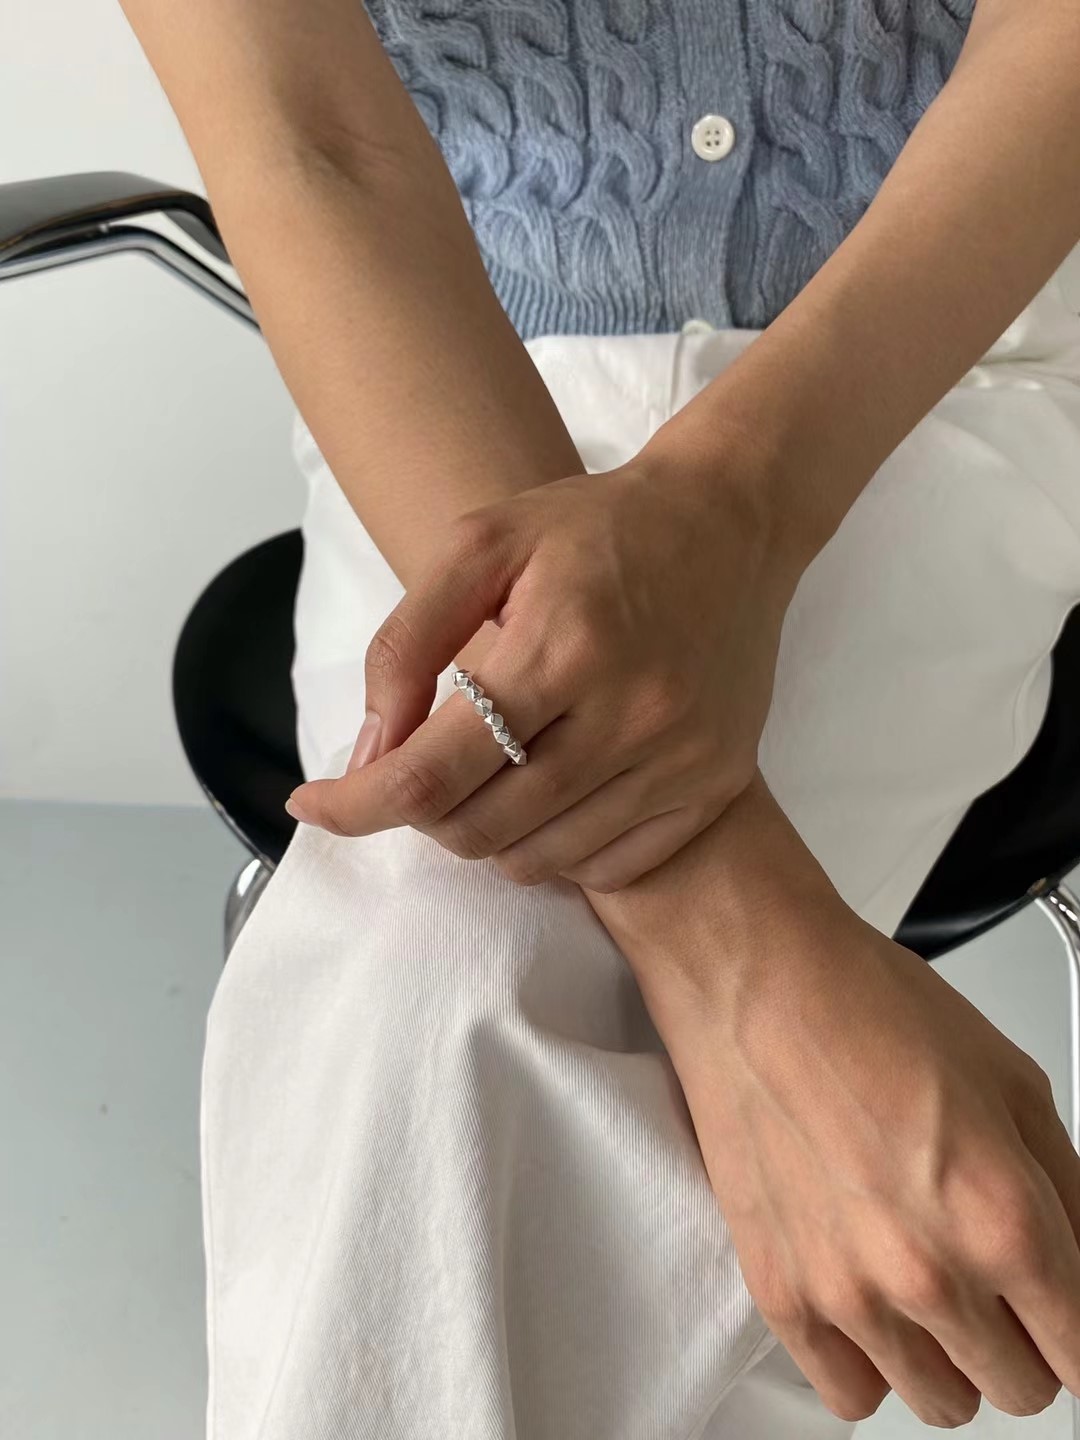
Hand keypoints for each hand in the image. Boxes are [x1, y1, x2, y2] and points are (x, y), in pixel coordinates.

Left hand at [286, 441, 811, 890]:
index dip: (356, 805)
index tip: (310, 804)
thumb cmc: (595, 527)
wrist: (730, 523)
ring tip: (487, 772)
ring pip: (537, 860)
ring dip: (484, 831)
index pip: (433, 774)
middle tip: (422, 763)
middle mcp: (631, 717)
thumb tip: (370, 756)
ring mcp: (681, 761)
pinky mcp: (715, 786)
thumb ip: (408, 645)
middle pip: (479, 829)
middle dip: (422, 811)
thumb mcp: (480, 544)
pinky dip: (554, 847)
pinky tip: (547, 792)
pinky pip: (606, 869)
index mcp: (564, 648)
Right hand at [630, 835, 1079, 1427]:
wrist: (755, 978)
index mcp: (1003, 1218)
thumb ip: (1067, 1188)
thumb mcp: (1012, 1079)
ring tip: (926, 1281)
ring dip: (951, 1354)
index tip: (1062, 1310)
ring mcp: (847, 1294)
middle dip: (1023, 1338)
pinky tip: (870, 1302)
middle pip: (1020, 1388)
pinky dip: (872, 1363)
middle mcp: (929, 1274)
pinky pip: (849, 1395)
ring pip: (943, 1401)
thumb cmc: (866, 1004)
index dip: (1079, 1326)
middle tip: (996, 1279)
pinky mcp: (780, 1292)